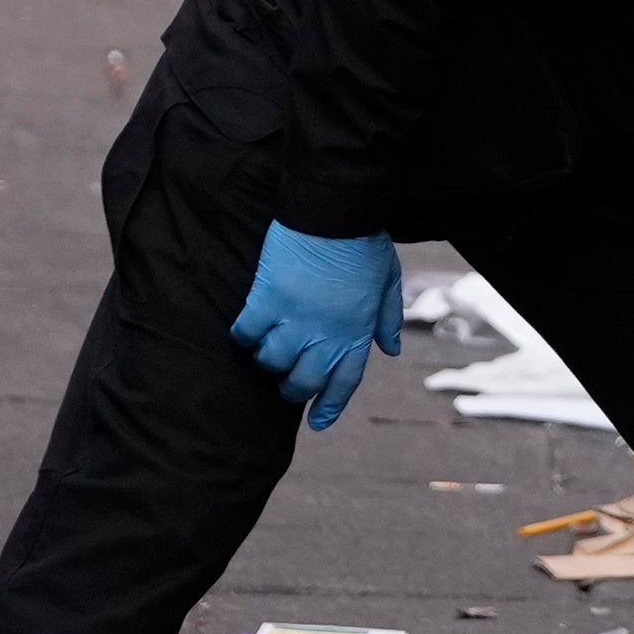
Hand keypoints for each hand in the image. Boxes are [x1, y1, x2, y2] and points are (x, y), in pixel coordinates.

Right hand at [227, 223, 402, 431]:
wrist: (336, 210)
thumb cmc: (364, 243)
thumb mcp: (388, 282)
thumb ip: (388, 318)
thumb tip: (389, 349)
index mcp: (356, 333)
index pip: (342, 383)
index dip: (328, 406)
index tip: (318, 422)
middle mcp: (325, 334)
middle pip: (302, 381)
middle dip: (292, 388)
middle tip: (285, 383)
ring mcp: (294, 318)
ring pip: (271, 360)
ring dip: (268, 360)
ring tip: (266, 350)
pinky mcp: (268, 298)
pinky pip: (248, 332)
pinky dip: (245, 335)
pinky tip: (246, 330)